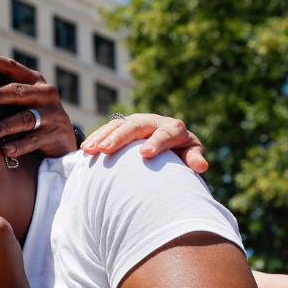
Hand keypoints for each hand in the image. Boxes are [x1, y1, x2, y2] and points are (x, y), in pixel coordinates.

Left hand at [0, 48, 75, 158]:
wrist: (62, 137)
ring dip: (6, 125)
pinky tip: (4, 150)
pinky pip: (33, 140)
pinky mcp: (55, 134)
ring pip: (25, 118)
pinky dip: (18, 146)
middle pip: (19, 92)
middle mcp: (45, 94)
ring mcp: (52, 114)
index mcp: (35, 80)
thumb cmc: (35, 109)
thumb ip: (5, 69)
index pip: (14, 68)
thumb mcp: (24, 89)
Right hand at [81, 113, 208, 173]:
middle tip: (106, 150)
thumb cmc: (182, 154)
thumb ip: (194, 159)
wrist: (170, 144)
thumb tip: (202, 166)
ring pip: (118, 125)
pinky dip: (96, 138)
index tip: (144, 154)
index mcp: (174, 129)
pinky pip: (108, 129)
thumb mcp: (191, 155)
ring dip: (103, 137)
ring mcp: (136, 122)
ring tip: (90, 151)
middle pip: (135, 126)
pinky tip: (85, 151)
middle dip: (120, 138)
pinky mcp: (123, 126)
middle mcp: (154, 121)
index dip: (156, 143)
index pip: (165, 134)